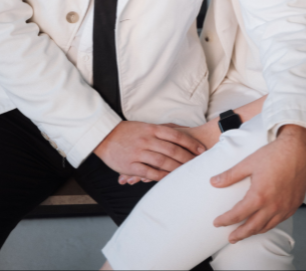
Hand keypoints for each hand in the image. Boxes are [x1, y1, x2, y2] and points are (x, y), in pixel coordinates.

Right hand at [94, 121, 208, 182]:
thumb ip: (162, 129)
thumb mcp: (145, 126)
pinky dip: (161, 176)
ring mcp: (138, 152)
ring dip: (177, 168)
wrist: (104, 136)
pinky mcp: (130, 165)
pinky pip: (149, 172)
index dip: (191, 143)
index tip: (201, 150)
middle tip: (199, 164)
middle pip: (172, 150)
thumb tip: (182, 129)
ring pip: (163, 162)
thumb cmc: (127, 131)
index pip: (176, 136)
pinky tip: (170, 179)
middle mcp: (146, 140)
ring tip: (187, 173)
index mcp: (151, 129)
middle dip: (188, 158)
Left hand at [211, 125, 305, 243]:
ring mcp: (285, 207)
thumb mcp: (248, 163)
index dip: (225, 220)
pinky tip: (265, 223)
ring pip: (267, 226)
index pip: (237, 215)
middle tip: (231, 238)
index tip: (217, 223)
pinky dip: (269, 225)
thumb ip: (230, 175)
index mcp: (259, 196)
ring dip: (254, 231)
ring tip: (246, 233)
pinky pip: (280, 220)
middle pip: (252, 227)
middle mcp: (273, 206)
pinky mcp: (295, 204)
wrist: (299, 149)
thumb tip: (213, 182)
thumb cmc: (274, 154)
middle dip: (240, 234)